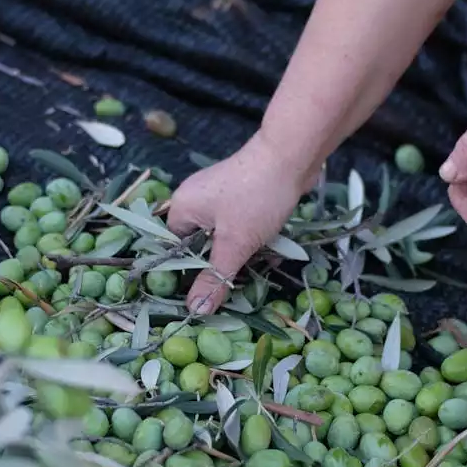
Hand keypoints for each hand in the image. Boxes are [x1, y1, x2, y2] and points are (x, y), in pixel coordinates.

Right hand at [167, 132, 315, 313]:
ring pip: (223, 236)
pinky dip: (251, 237)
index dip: (188, 273)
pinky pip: (238, 224)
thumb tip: (194, 311)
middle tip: (238, 278)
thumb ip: (214, 278)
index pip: (173, 250)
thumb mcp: (235, 244)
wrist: (292, 155)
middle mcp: (194, 198)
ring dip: (241, 251)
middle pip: (199, 244)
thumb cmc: (257, 198)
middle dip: (221, 262)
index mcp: (182, 208)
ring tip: (260, 259)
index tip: (207, 292)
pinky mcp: (240, 192)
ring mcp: (218, 193)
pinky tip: (270, 246)